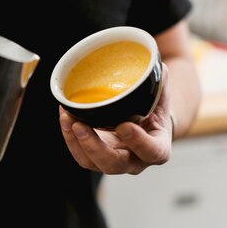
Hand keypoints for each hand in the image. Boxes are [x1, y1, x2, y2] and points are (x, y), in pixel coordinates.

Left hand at [59, 64, 173, 174]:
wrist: (145, 124)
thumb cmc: (154, 109)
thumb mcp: (161, 95)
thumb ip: (158, 80)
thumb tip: (152, 62)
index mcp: (158, 148)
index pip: (152, 151)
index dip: (138, 142)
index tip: (124, 126)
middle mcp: (135, 161)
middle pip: (114, 165)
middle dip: (95, 147)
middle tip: (81, 126)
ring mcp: (113, 161)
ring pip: (92, 163)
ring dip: (76, 142)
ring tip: (67, 118)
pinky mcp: (96, 157)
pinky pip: (80, 155)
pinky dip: (70, 137)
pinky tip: (65, 117)